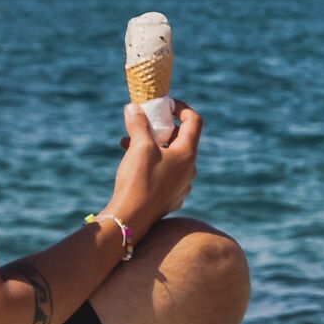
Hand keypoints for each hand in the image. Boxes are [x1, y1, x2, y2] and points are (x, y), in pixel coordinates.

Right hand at [110, 101, 200, 232]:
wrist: (132, 219)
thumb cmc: (139, 180)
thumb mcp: (139, 146)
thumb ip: (138, 124)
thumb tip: (133, 107)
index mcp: (188, 155)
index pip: (194, 122)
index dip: (181, 108)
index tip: (164, 104)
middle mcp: (190, 170)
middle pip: (181, 139)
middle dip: (161, 128)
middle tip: (143, 123)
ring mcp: (181, 185)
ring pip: (170, 157)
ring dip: (152, 145)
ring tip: (128, 142)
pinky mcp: (170, 197)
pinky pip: (164, 172)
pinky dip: (150, 162)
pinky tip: (131, 163)